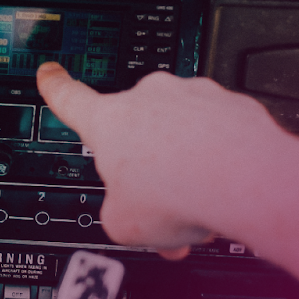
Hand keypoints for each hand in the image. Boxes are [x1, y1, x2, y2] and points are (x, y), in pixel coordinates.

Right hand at [36, 63, 298, 285]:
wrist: (246, 182)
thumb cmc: (179, 194)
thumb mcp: (124, 224)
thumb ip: (118, 215)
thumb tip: (133, 219)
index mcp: (110, 121)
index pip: (70, 98)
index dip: (56, 87)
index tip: (51, 73)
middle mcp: (150, 98)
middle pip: (137, 129)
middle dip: (148, 163)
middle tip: (159, 202)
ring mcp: (195, 97)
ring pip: (183, 133)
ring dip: (187, 164)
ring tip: (199, 207)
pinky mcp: (233, 106)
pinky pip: (220, 133)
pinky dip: (222, 159)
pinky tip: (228, 191)